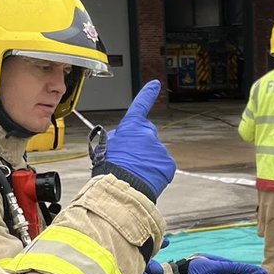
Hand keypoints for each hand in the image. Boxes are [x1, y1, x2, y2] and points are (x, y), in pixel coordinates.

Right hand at [93, 80, 176, 200]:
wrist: (121, 189)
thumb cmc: (109, 170)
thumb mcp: (105, 147)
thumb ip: (118, 137)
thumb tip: (126, 139)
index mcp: (131, 127)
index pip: (140, 106)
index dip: (148, 94)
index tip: (155, 84)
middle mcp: (148, 134)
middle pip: (147, 135)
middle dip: (141, 144)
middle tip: (130, 159)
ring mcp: (160, 148)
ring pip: (154, 153)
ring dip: (146, 160)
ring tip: (134, 173)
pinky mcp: (168, 163)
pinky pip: (162, 166)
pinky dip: (155, 172)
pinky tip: (145, 178)